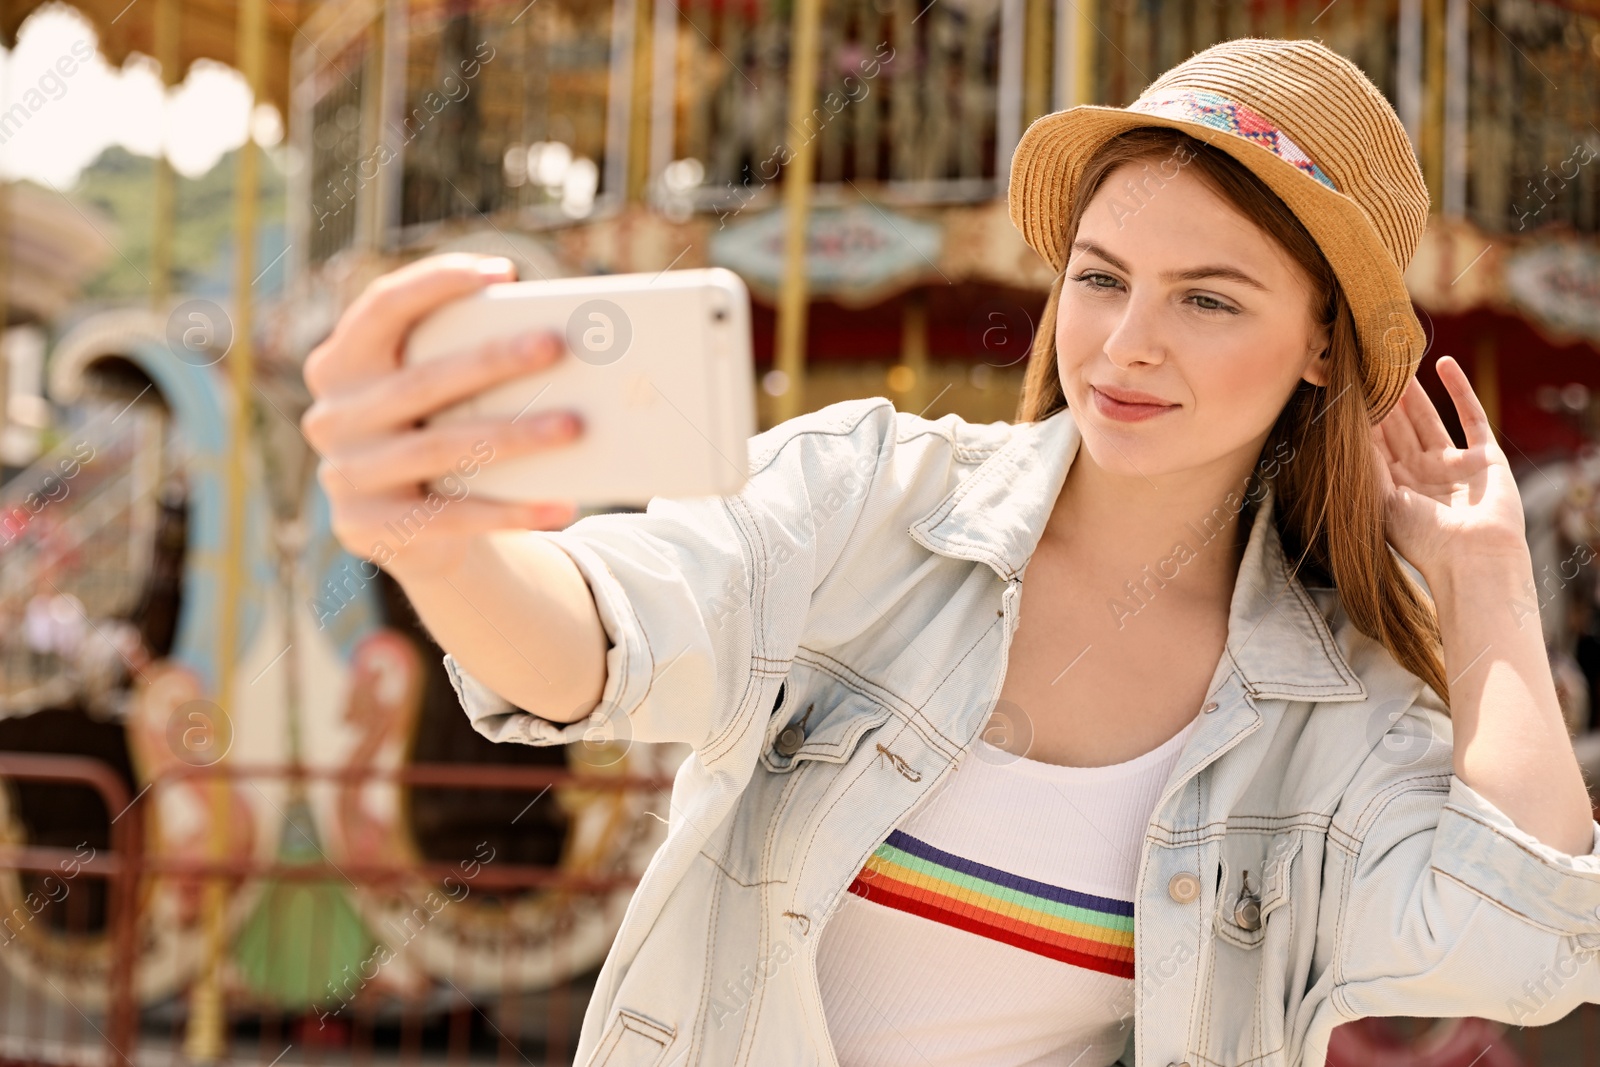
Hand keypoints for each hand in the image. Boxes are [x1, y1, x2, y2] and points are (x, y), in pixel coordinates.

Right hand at [301, 253, 580, 581]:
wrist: (407, 531)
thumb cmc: (435, 435)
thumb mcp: (435, 398)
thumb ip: (464, 364)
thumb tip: (554, 341)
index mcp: (342, 364)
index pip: (381, 308)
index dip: (436, 284)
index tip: (502, 273)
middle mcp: (332, 416)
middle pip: (421, 382)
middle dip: (492, 360)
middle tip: (555, 345)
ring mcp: (344, 475)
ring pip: (440, 449)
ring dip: (513, 436)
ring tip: (573, 426)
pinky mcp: (367, 528)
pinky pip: (453, 517)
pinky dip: (511, 510)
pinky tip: (560, 504)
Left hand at [1370, 356, 1527, 587]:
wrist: (1475, 558)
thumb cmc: (1423, 539)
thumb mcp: (1382, 501)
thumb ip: (1368, 464)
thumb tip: (1346, 430)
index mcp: (1394, 489)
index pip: (1373, 445)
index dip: (1362, 418)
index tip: (1347, 388)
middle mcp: (1421, 475)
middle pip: (1398, 428)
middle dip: (1384, 399)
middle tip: (1370, 365)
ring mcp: (1453, 465)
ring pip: (1428, 418)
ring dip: (1413, 391)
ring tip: (1397, 361)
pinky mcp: (1484, 456)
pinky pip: (1470, 416)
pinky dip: (1459, 389)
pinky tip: (1443, 363)